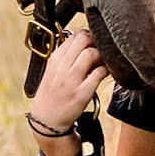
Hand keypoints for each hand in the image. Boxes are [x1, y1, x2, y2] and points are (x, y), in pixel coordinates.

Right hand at [25, 22, 108, 143]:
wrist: (47, 120)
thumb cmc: (53, 93)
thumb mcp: (53, 71)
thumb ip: (66, 56)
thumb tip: (86, 40)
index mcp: (55, 60)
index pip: (74, 36)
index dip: (88, 35)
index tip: (93, 41)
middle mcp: (62, 67)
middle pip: (83, 40)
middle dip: (96, 40)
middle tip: (100, 49)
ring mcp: (71, 80)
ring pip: (91, 54)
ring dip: (102, 55)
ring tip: (103, 62)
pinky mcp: (81, 93)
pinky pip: (99, 73)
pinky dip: (107, 70)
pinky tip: (106, 72)